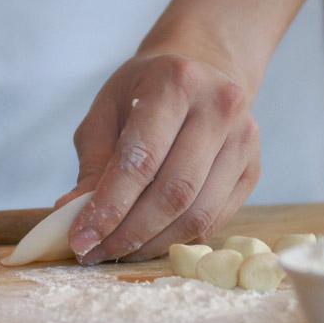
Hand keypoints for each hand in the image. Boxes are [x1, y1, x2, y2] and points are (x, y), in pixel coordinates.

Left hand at [60, 54, 259, 263]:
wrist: (203, 69)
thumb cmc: (143, 92)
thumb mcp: (106, 113)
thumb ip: (92, 163)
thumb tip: (70, 213)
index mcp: (176, 83)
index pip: (140, 159)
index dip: (109, 206)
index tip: (81, 238)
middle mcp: (219, 107)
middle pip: (173, 192)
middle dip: (127, 233)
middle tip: (94, 252)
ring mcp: (244, 140)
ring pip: (196, 213)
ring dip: (151, 243)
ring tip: (116, 251)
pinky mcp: (253, 169)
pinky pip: (213, 220)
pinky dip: (175, 240)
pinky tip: (146, 242)